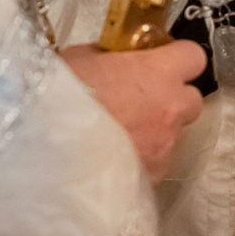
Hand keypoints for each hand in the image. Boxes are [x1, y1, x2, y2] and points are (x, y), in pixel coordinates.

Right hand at [59, 42, 206, 181]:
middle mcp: (170, 110)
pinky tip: (110, 161)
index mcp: (157, 73)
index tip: (158, 62)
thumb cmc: (58, 95)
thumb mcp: (80, 58)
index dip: (177, 59)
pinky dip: (139, 161)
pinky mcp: (152, 179)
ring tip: (115, 138)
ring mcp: (164, 148)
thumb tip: (117, 60)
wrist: (41, 151)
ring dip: (153, 133)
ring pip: (172, 137)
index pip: (193, 56)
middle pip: (190, 101)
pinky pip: (154, 165)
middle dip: (170, 100)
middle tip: (138, 102)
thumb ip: (111, 57)